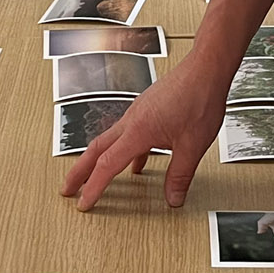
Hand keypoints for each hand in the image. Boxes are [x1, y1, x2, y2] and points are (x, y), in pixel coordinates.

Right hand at [62, 50, 230, 210]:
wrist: (206, 69)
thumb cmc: (200, 98)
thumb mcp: (193, 145)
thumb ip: (180, 175)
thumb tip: (173, 197)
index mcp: (138, 130)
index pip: (107, 165)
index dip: (93, 187)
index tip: (83, 203)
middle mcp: (132, 120)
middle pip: (96, 149)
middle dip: (79, 172)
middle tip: (67, 189)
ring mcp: (138, 112)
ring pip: (110, 140)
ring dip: (98, 160)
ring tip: (94, 176)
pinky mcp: (147, 109)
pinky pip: (128, 134)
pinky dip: (125, 151)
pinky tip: (136, 163)